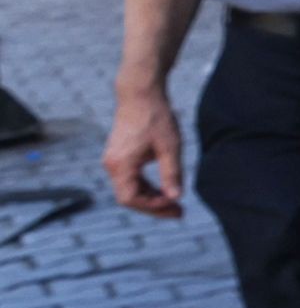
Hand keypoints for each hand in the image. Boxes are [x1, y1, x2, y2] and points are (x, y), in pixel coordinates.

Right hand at [103, 84, 181, 218]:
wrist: (140, 94)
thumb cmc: (156, 117)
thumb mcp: (170, 147)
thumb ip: (172, 173)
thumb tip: (176, 198)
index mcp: (120, 165)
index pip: (130, 198)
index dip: (152, 206)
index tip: (175, 205)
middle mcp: (112, 165)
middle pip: (129, 197)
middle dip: (154, 207)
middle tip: (179, 213)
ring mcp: (114, 161)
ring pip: (130, 189)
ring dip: (151, 198)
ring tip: (176, 204)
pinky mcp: (120, 156)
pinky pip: (131, 179)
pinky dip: (146, 187)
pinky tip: (165, 190)